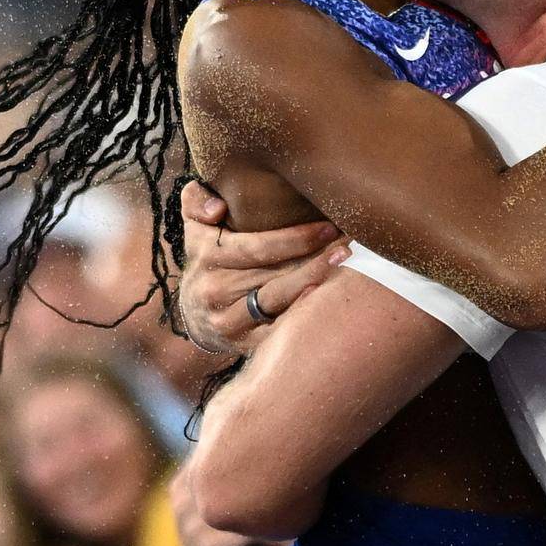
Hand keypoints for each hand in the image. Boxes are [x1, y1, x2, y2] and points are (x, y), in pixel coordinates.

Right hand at [177, 179, 348, 353]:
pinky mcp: (242, 344)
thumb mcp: (195, 225)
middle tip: (349, 244)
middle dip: (315, 258)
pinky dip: (301, 316)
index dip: (295, 238)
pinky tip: (328, 302)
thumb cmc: (207, 257)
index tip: (328, 227)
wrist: (196, 312)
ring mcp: (227, 321)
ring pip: (278, 301)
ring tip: (348, 266)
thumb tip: (218, 209)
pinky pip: (276, 330)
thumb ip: (197, 202)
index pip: (257, 247)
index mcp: (207, 257)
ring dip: (314, 282)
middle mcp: (214, 291)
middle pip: (274, 274)